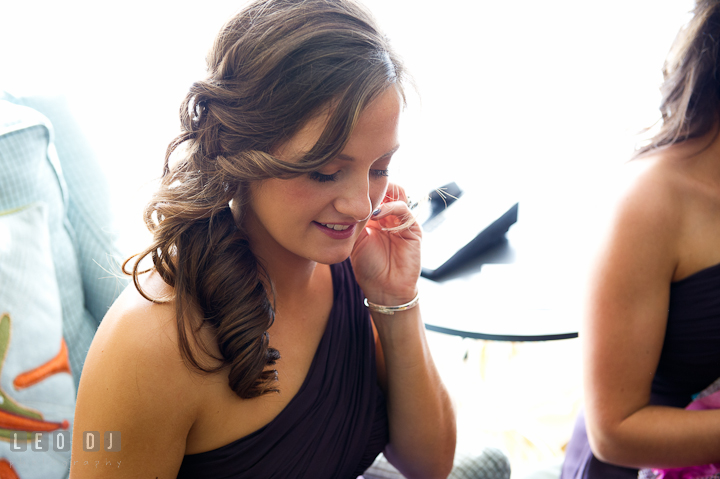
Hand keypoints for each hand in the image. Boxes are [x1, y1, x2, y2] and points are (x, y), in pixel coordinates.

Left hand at [351, 183, 421, 305]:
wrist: (384, 289)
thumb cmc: (368, 268)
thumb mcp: (355, 239)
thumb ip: (355, 219)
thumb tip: (348, 199)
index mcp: (375, 218)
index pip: (373, 192)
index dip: (363, 187)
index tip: (348, 187)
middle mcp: (390, 216)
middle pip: (386, 188)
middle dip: (374, 185)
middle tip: (359, 188)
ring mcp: (402, 221)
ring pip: (397, 193)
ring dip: (383, 193)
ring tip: (368, 202)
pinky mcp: (413, 229)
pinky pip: (404, 209)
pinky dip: (390, 207)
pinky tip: (377, 214)